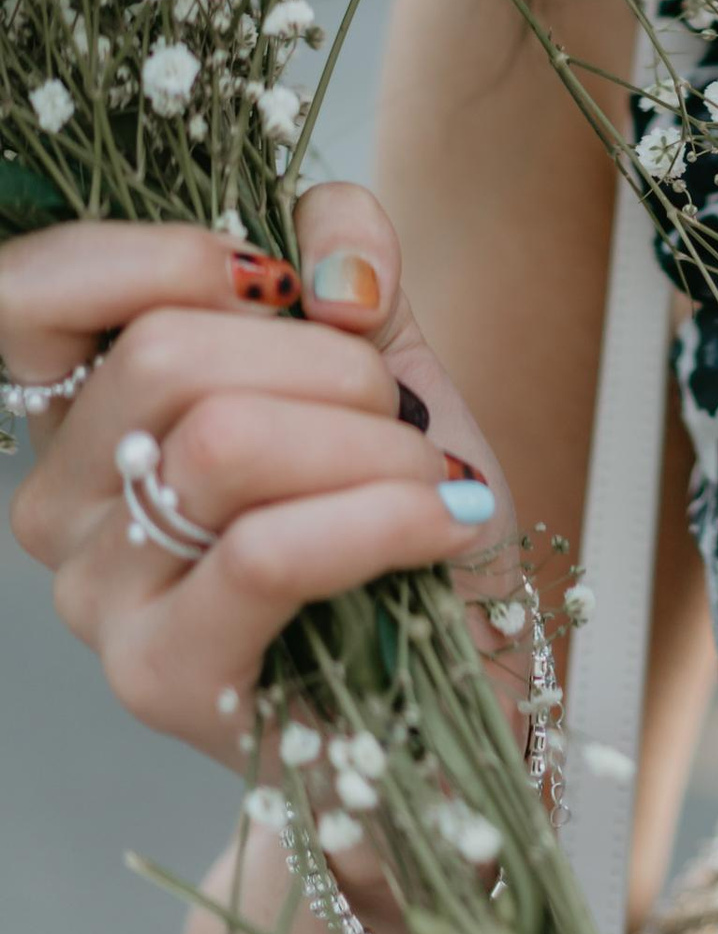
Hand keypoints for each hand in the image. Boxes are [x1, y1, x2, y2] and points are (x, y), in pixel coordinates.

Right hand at [2, 186, 516, 799]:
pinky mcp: (157, 677)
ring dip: (370, 443)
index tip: (280, 283)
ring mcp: (96, 595)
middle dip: (328, 364)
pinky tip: (443, 521)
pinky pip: (266, 551)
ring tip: (429, 478)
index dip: (153, 254)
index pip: (28, 291)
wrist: (458, 678)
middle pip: (166, 354)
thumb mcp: (385, 351)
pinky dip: (382, 514)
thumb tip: (324, 256)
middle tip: (395, 418)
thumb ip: (347, 262)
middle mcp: (61, 500)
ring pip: (222, 443)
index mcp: (89, 404)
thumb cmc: (403, 509)